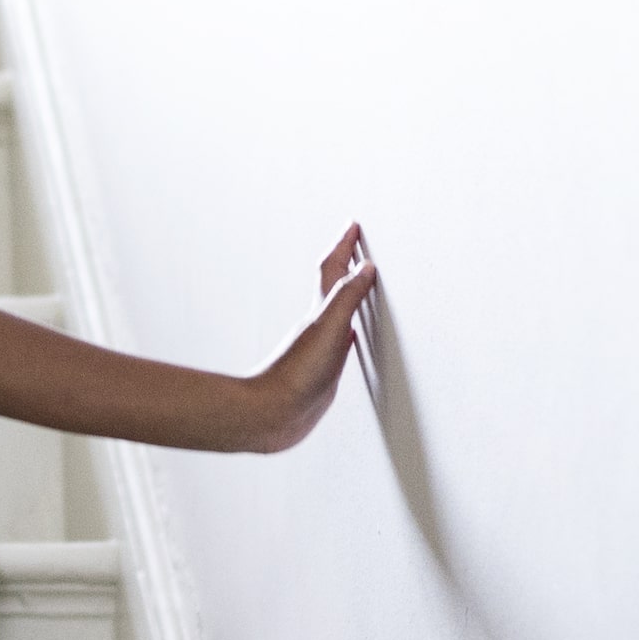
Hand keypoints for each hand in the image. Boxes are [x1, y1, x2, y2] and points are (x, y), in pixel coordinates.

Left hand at [252, 225, 380, 449]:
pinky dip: (350, 330)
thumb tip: (366, 267)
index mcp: (320, 312)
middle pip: (334, 286)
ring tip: (358, 283)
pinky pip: (342, 341)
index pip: (333, 269)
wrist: (272, 414)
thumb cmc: (295, 375)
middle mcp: (319, 326)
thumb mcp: (329, 328)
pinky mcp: (324, 371)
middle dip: (346, 263)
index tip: (353, 225)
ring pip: (338, 312)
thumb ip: (347, 297)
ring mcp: (321, 348)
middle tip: (355, 244)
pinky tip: (352, 337)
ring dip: (348, 294)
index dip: (344, 245)